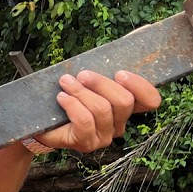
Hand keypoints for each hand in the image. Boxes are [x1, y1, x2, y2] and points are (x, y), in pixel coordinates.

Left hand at [34, 70, 160, 152]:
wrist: (41, 123)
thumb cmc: (68, 98)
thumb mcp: (88, 82)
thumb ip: (102, 72)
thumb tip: (118, 47)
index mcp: (125, 109)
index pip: (151, 101)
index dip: (141, 86)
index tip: (120, 73)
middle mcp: (119, 125)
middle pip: (124, 101)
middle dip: (101, 83)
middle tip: (82, 74)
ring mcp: (104, 136)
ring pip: (102, 109)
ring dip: (81, 91)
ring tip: (65, 82)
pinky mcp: (86, 143)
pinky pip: (85, 120)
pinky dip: (72, 104)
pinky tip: (61, 97)